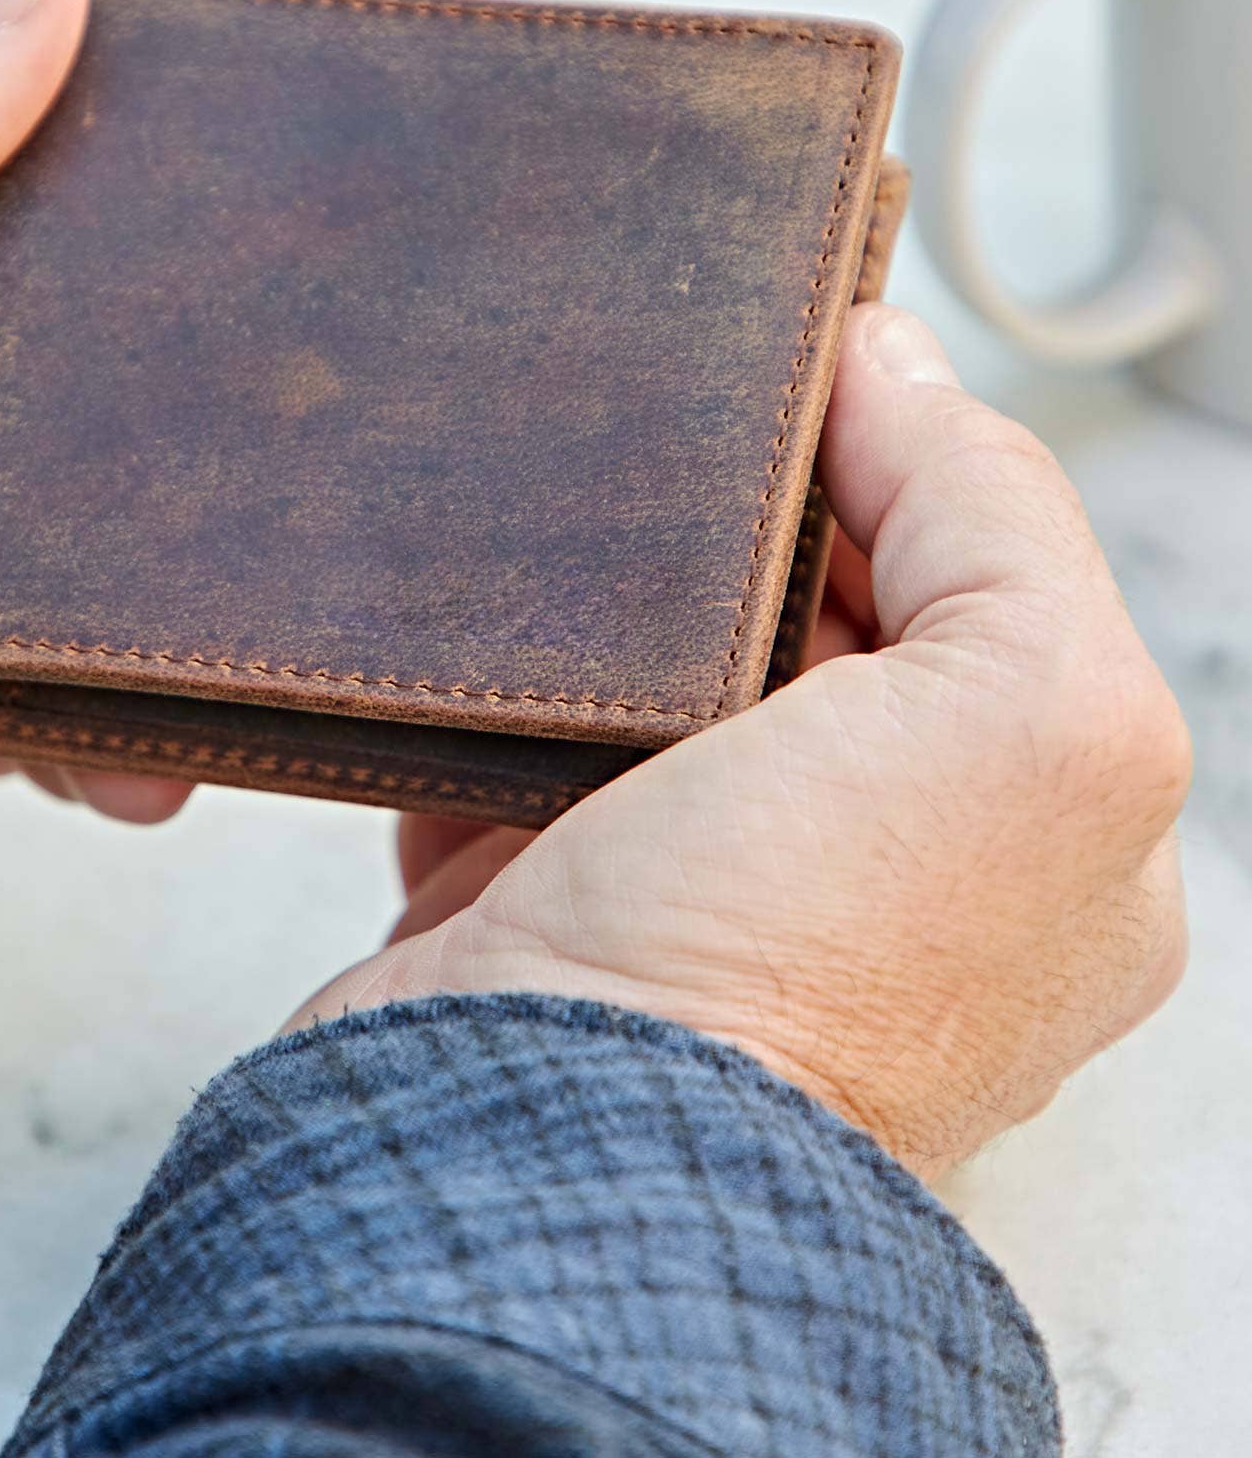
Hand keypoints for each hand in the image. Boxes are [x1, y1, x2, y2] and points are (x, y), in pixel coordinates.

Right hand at [295, 304, 1190, 1177]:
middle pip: (810, 610)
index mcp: (1031, 829)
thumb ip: (997, 515)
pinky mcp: (540, 888)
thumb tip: (894, 369)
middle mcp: (871, 861)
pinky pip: (518, 735)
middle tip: (672, 438)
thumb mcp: (1027, 714)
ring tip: (567, 512)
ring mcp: (696, 878)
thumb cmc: (798, 981)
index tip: (800, 371)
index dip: (899, 455)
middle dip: (748, 520)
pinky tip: (481, 636)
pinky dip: (498, 683)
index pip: (982, 572)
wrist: (534, 1143)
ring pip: (655, 665)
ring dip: (613, 593)